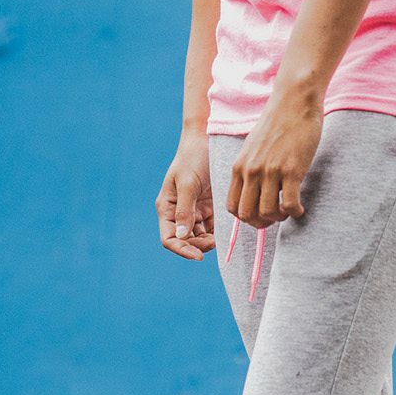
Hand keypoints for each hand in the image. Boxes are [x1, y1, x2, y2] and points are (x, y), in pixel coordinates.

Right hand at [157, 131, 214, 259]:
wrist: (207, 139)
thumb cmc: (193, 157)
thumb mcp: (188, 183)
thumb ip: (185, 210)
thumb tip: (182, 236)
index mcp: (167, 207)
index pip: (169, 238)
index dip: (181, 249)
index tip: (198, 255)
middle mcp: (179, 212)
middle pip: (185, 240)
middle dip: (198, 246)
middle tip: (214, 243)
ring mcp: (195, 210)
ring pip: (200, 236)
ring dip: (209, 241)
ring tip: (221, 237)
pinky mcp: (210, 207)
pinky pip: (214, 226)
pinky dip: (219, 231)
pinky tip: (228, 228)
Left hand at [229, 92, 322, 227]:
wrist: (294, 101)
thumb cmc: (277, 122)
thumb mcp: (253, 146)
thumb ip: (250, 167)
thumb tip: (254, 189)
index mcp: (239, 167)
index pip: (232, 206)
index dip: (246, 218)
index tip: (260, 214)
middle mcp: (251, 171)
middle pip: (248, 214)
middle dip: (262, 222)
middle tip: (276, 217)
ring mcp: (270, 171)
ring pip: (268, 212)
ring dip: (280, 218)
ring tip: (289, 210)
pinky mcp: (291, 170)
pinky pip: (289, 204)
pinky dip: (295, 212)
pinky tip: (300, 207)